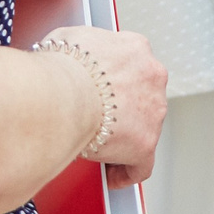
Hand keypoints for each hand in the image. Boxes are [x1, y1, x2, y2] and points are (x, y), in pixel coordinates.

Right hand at [47, 25, 169, 185]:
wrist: (63, 94)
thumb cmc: (61, 67)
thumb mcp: (68, 39)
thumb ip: (79, 46)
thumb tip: (67, 53)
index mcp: (135, 49)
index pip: (133, 66)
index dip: (118, 82)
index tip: (107, 92)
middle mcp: (151, 75)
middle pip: (143, 96)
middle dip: (123, 109)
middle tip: (100, 120)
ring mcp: (153, 110)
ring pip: (144, 127)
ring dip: (126, 136)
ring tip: (102, 148)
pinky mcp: (145, 143)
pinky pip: (141, 164)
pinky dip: (127, 170)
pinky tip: (113, 175)